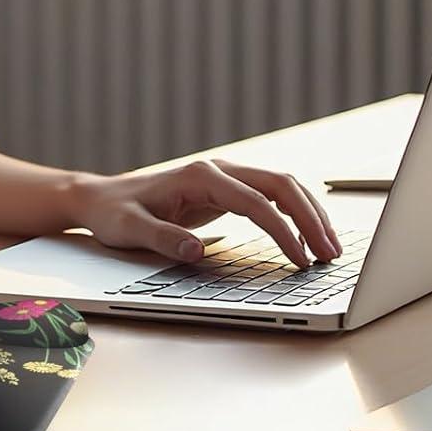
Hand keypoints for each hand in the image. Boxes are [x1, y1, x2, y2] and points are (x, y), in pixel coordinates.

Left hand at [66, 158, 342, 268]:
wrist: (101, 198)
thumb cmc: (114, 214)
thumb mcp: (129, 229)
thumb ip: (162, 238)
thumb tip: (196, 251)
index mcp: (199, 176)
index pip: (254, 202)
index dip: (282, 231)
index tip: (301, 261)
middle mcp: (217, 169)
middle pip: (279, 185)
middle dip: (310, 219)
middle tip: (331, 256)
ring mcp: (224, 176)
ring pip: (281, 186)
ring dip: (308, 214)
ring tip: (329, 249)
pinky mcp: (225, 189)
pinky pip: (270, 196)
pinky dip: (294, 213)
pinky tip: (307, 235)